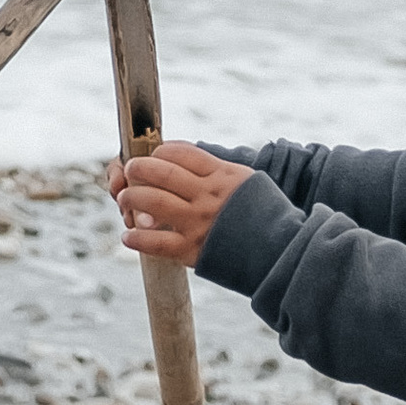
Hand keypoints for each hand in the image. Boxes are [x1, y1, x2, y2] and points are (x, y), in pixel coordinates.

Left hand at [109, 141, 251, 268]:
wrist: (280, 253)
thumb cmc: (264, 215)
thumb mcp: (247, 180)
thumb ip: (218, 170)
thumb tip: (188, 160)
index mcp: (221, 175)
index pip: (181, 152)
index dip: (160, 151)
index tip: (154, 155)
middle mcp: (207, 195)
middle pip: (161, 172)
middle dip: (138, 168)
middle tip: (131, 170)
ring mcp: (198, 222)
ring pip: (152, 201)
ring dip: (132, 197)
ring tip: (125, 199)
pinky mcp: (192, 249)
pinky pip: (156, 242)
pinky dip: (138, 238)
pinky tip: (128, 236)